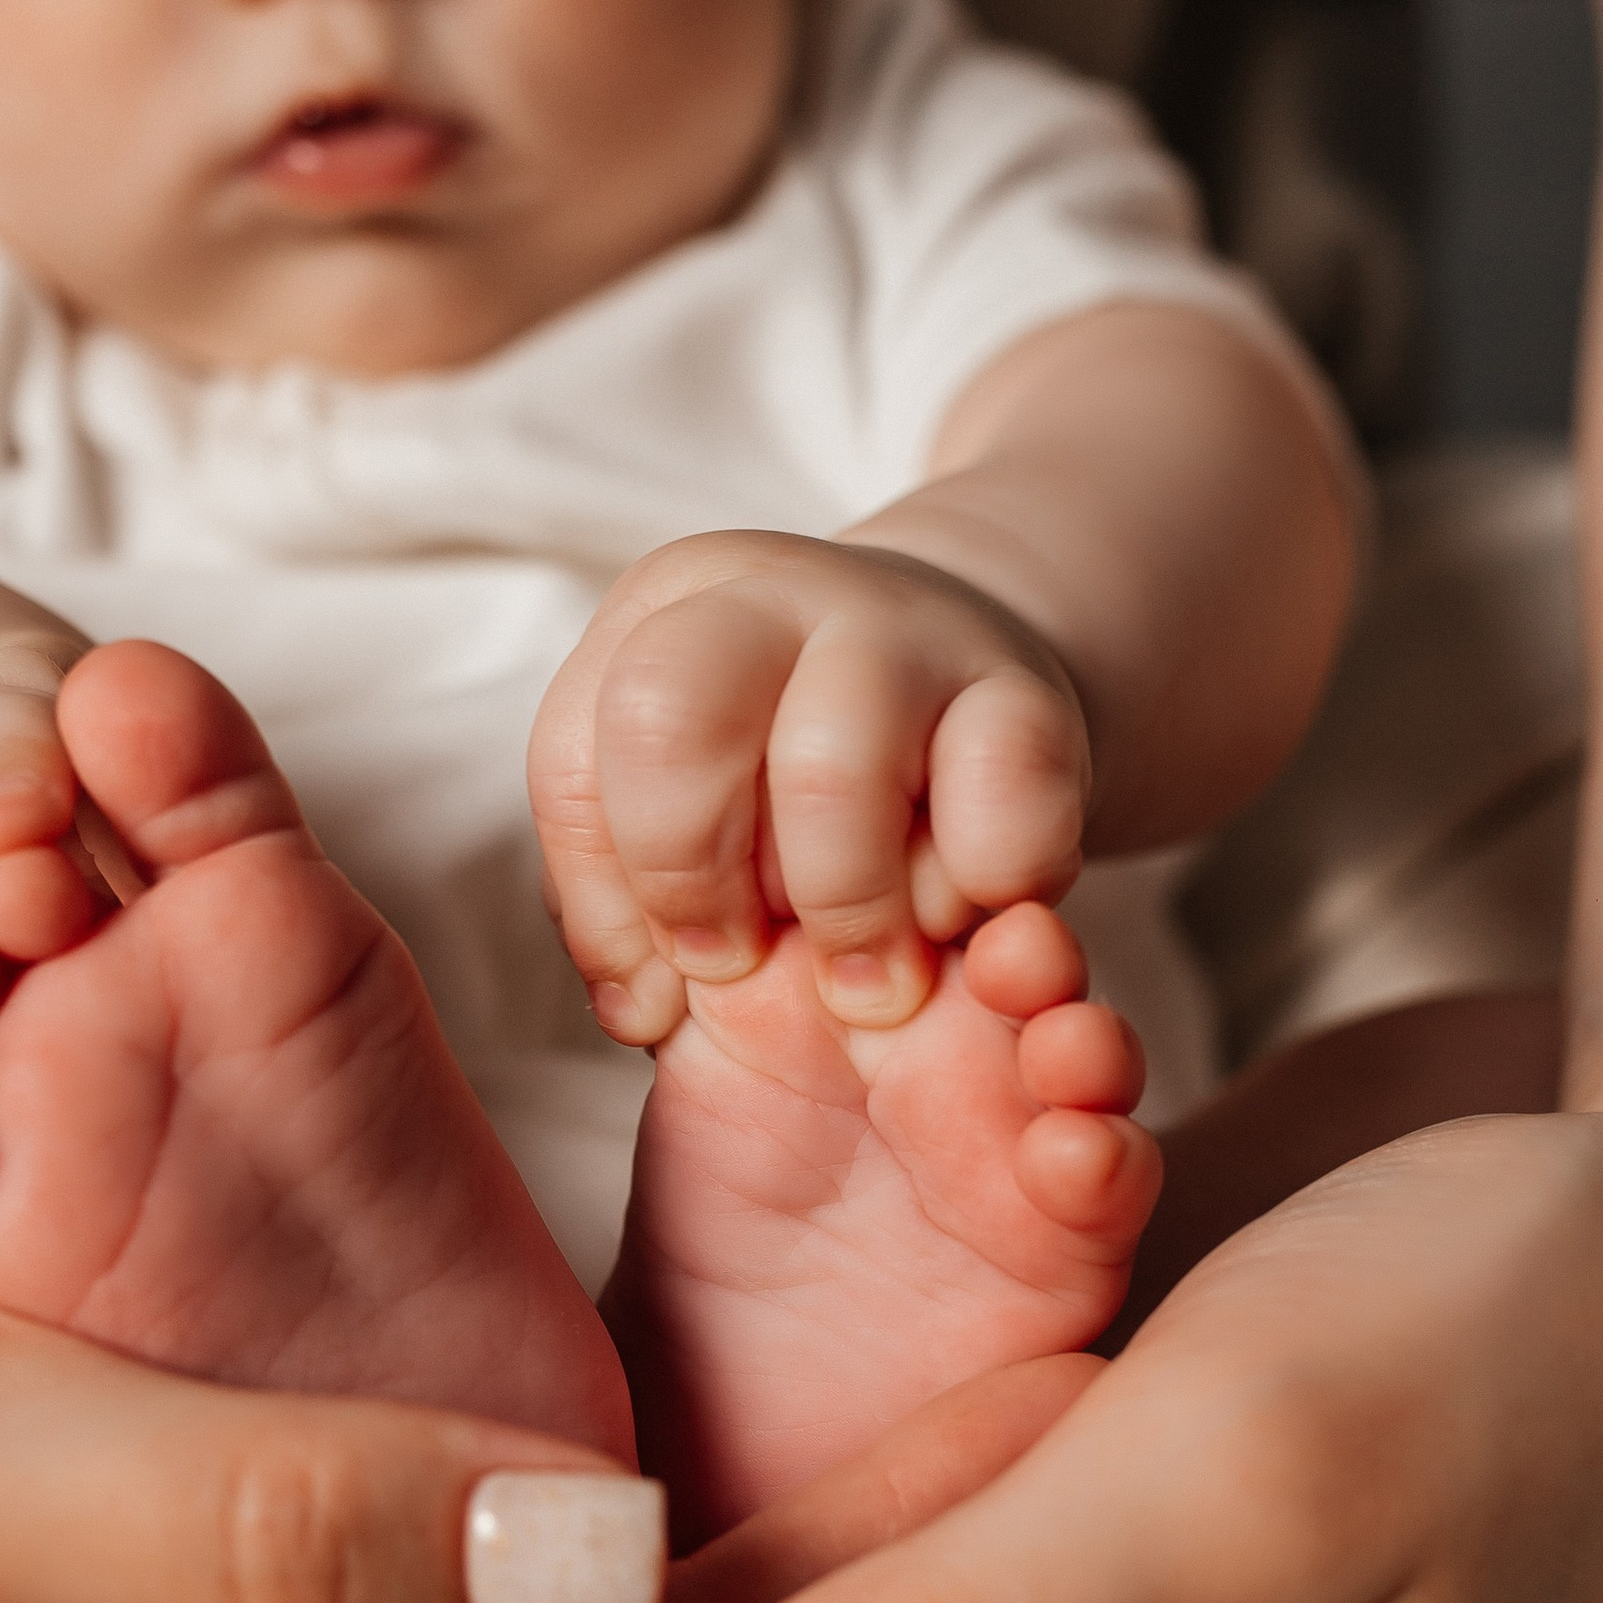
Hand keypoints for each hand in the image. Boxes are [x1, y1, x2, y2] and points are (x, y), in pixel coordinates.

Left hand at [530, 527, 1088, 1043]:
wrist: (985, 699)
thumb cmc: (804, 788)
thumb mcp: (696, 813)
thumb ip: (635, 901)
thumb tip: (640, 1006)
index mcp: (664, 610)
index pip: (572, 760)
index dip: (602, 904)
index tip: (658, 980)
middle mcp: (773, 595)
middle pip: (664, 723)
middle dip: (688, 881)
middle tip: (742, 966)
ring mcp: (908, 631)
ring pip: (829, 773)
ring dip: (840, 912)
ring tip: (866, 981)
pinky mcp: (1030, 696)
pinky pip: (994, 811)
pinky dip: (975, 891)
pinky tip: (965, 911)